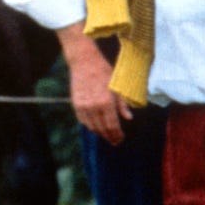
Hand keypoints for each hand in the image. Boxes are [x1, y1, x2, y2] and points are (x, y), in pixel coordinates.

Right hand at [58, 26, 131, 145]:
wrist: (84, 62)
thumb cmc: (104, 72)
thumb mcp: (117, 86)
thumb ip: (122, 104)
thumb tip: (128, 118)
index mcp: (106, 102)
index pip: (112, 126)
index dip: (117, 135)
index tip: (121, 139)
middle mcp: (94, 107)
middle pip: (102, 129)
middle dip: (110, 137)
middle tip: (115, 141)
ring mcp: (83, 107)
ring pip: (92, 127)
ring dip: (100, 133)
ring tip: (106, 136)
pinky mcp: (76, 105)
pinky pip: (83, 121)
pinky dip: (90, 126)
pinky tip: (96, 128)